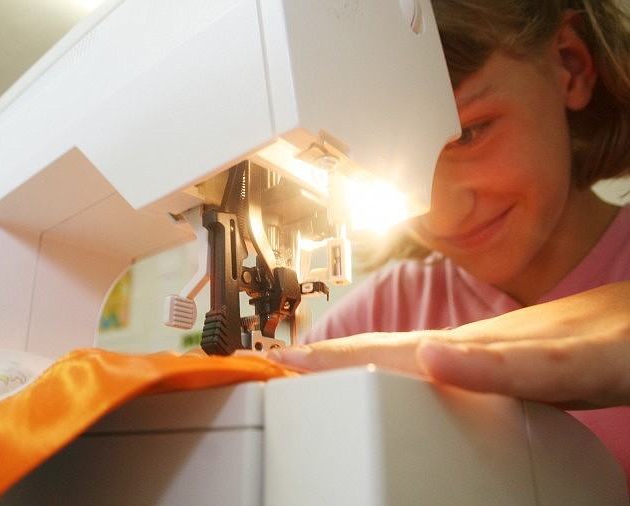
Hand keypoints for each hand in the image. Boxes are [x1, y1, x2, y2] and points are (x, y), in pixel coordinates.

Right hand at [266, 281, 629, 408]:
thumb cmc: (616, 342)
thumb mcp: (560, 365)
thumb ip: (495, 364)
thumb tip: (425, 355)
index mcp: (466, 350)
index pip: (379, 353)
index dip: (327, 358)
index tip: (275, 359)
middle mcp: (461, 350)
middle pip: (376, 355)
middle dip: (322, 361)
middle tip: (272, 369)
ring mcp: (475, 355)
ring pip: (397, 360)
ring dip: (348, 367)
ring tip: (308, 375)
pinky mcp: (496, 364)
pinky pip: (432, 368)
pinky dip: (394, 370)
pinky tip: (386, 374)